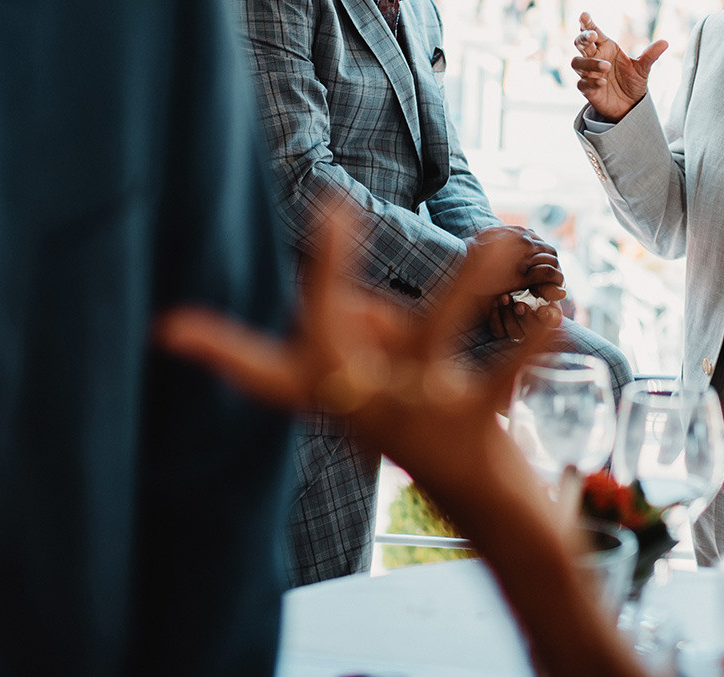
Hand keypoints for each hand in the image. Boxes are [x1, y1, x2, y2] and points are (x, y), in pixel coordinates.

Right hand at [154, 192, 561, 499]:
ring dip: (468, 282)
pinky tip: (554, 306)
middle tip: (332, 206)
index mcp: (331, 394)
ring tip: (500, 237)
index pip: (258, 373)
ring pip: (433, 334)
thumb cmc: (427, 425)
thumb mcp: (382, 371)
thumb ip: (365, 321)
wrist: (492, 516)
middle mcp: (363, 405)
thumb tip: (353, 281)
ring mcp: (417, 414)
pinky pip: (504, 372)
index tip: (168, 327)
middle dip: (330, 270)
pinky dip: (533, 339)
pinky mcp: (475, 424)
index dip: (214, 349)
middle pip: (332, 333)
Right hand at [571, 14, 667, 123]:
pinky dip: (591, 82)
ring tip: (606, 66)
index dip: (586, 23)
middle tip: (592, 36)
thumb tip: (665, 42)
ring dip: (590, 62)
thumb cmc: (633, 82)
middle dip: (583, 38)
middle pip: (580, 44)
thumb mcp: (643, 68)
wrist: (631, 106)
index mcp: (605, 47)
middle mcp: (594, 58)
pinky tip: (603, 82)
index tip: (584, 15)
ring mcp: (588, 73)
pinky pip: (582, 83)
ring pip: (577, 62)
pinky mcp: (587, 90)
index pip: (592, 32)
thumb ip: (650, 55)